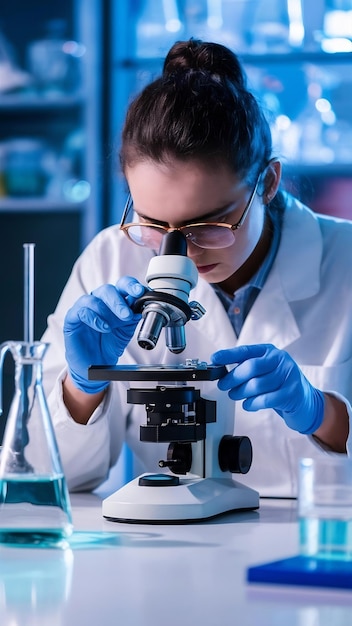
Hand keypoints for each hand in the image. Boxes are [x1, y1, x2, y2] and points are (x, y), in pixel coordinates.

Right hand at [64, 276, 144, 393]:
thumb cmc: (109, 345)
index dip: (131, 286)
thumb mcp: (126, 331)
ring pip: (93, 298)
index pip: (122, 285)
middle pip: (107, 289)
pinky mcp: (72, 318)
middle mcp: (99, 301)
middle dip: (118, 302)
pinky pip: (81, 311)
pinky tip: (103, 328)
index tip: (140, 292)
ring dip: (106, 311)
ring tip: (113, 326)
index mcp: (114, 300)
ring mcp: (84, 308)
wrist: (96, 364)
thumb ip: (133, 317)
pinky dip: (94, 319)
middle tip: (127, 315)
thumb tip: (141, 307)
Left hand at [211, 344, 324, 433]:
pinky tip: (248, 404)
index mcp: (270, 352)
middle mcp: (281, 360)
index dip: (228, 355)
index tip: (215, 359)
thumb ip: (248, 369)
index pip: (246, 351)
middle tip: (224, 385)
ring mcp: (289, 375)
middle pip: (251, 367)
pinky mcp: (292, 392)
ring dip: (241, 392)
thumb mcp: (265, 371)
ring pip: (257, 384)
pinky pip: (266, 399)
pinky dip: (252, 403)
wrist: (306, 401)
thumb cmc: (280, 385)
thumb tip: (223, 372)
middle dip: (233, 378)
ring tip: (235, 396)